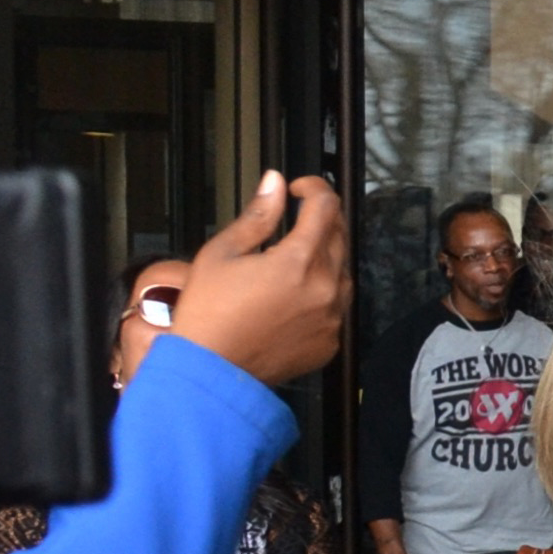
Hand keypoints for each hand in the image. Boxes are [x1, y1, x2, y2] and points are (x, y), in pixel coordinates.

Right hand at [171, 173, 349, 387]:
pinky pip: (337, 307)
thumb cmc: (209, 314)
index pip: (326, 207)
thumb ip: (257, 216)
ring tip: (291, 259)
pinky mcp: (331, 341)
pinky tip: (294, 295)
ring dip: (325, 256)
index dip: (314, 188)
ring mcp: (332, 317)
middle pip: (340, 236)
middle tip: (298, 218)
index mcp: (299, 261)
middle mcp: (325, 288)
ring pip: (343, 271)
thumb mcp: (222, 253)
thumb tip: (275, 183)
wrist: (212, 370)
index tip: (300, 189)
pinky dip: (322, 293)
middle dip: (322, 219)